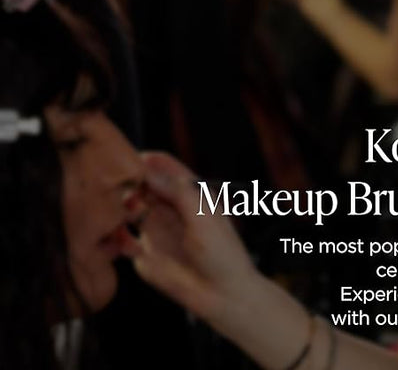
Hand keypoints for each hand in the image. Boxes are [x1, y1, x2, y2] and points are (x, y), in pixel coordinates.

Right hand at [122, 153, 259, 325]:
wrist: (223, 295)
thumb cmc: (223, 251)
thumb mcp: (203, 215)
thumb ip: (177, 191)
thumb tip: (147, 170)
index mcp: (186, 190)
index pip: (160, 164)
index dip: (143, 159)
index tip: (125, 161)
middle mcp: (167, 206)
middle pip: (139, 183)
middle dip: (125, 183)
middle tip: (118, 189)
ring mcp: (154, 228)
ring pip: (125, 208)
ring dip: (118, 208)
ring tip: (124, 215)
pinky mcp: (143, 252)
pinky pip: (121, 238)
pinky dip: (117, 236)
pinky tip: (126, 242)